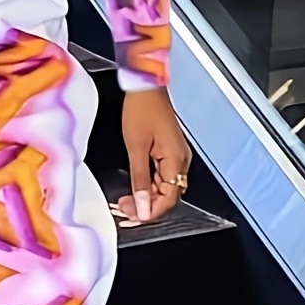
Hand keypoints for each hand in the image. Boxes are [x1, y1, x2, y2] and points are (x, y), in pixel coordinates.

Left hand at [114, 87, 191, 224]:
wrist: (145, 87)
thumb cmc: (141, 109)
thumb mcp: (136, 148)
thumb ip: (139, 180)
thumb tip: (142, 207)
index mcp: (176, 160)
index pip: (169, 199)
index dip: (150, 212)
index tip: (131, 217)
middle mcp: (181, 161)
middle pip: (168, 197)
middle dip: (146, 208)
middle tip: (123, 211)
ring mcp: (177, 157)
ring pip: (164, 189)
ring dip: (146, 199)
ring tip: (125, 203)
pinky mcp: (169, 153)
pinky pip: (162, 178)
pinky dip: (148, 188)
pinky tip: (133, 191)